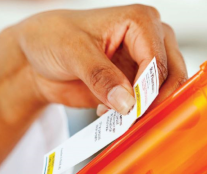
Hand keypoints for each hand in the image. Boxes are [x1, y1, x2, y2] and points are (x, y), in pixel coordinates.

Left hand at [0, 5, 186, 173]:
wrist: (36, 61)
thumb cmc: (51, 39)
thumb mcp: (73, 52)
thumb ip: (100, 75)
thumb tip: (127, 101)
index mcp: (139, 21)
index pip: (157, 59)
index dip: (148, 88)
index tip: (131, 110)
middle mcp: (148, 40)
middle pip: (170, 75)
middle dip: (154, 100)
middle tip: (132, 119)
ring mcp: (142, 64)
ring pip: (164, 91)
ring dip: (146, 110)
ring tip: (120, 118)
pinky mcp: (133, 84)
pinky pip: (147, 104)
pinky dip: (136, 115)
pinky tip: (113, 116)